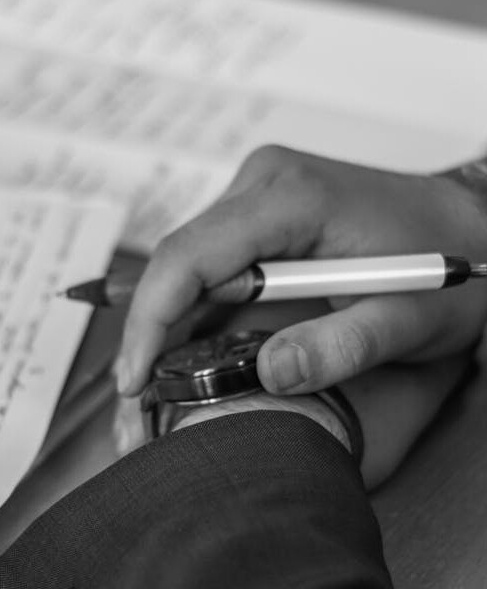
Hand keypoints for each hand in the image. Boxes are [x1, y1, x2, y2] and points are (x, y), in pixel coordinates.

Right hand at [116, 146, 486, 397]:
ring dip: (167, 327)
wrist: (469, 226)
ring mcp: (259, 194)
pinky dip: (193, 313)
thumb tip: (269, 375)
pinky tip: (186, 357)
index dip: (151, 320)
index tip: (135, 380)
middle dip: (150, 334)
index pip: (191, 254)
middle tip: (138, 405)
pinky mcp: (260, 215)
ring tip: (153, 390)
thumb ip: (346, 347)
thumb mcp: (412, 319)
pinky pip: (210, 265)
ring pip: (187, 265)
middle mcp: (265, 183)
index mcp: (294, 196)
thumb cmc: (450, 264)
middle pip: (178, 261)